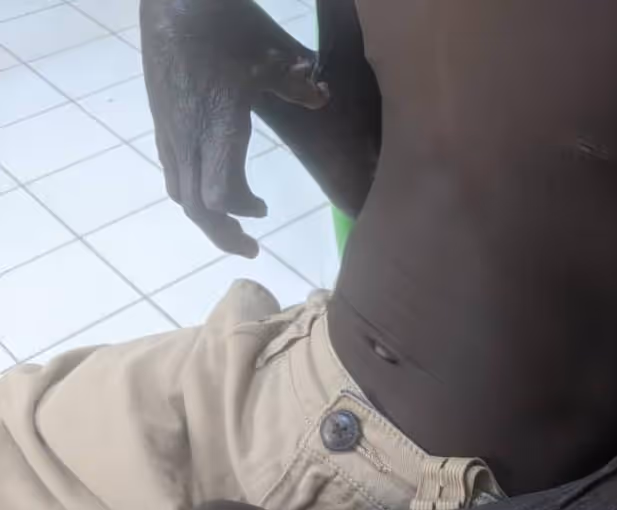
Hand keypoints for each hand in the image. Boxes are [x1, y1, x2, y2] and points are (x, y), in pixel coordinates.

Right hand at [141, 0, 328, 255]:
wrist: (171, 3)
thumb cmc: (223, 26)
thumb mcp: (267, 53)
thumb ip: (295, 82)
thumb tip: (324, 97)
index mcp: (217, 127)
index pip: (218, 193)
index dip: (239, 214)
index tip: (263, 213)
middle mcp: (187, 138)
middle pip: (196, 207)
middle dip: (223, 234)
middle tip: (250, 248)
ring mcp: (171, 133)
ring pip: (181, 193)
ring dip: (207, 218)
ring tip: (234, 228)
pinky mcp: (162, 124)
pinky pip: (173, 173)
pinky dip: (194, 193)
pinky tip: (213, 191)